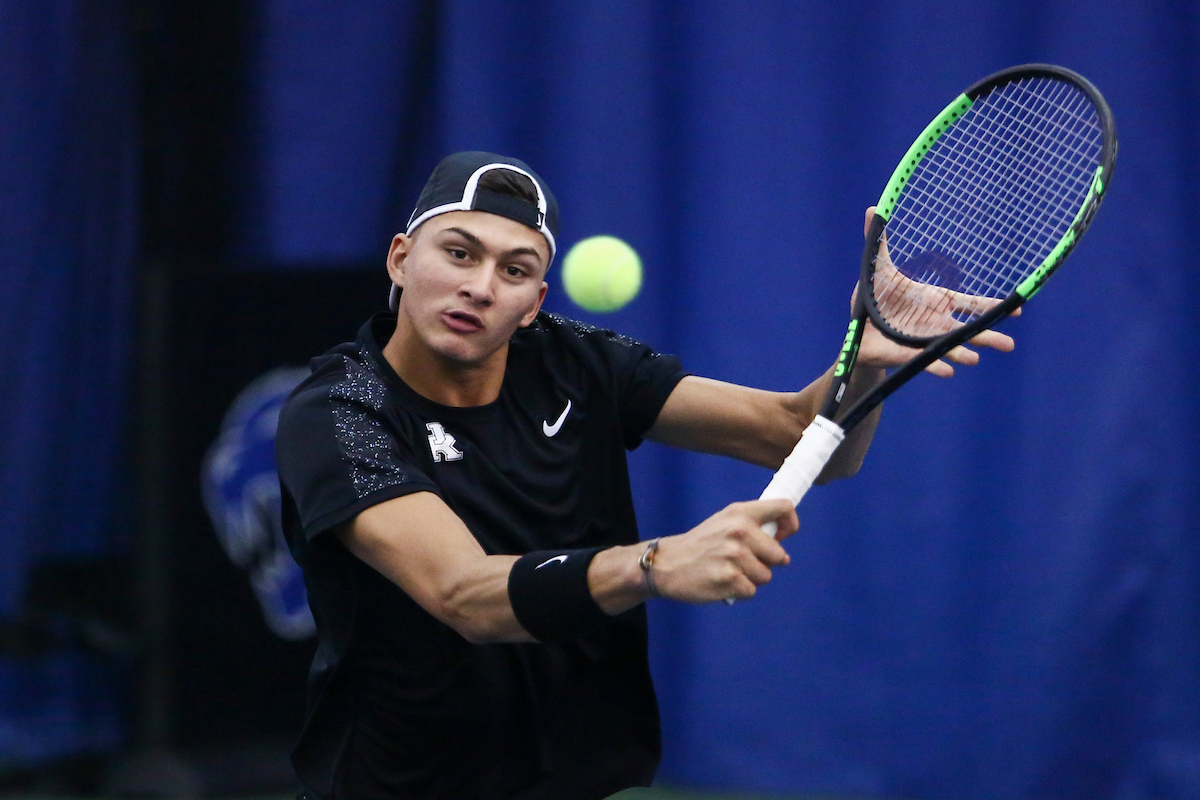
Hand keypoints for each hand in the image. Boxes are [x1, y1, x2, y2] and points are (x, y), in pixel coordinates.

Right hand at [650, 499, 796, 602]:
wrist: (667, 564)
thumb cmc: (700, 544)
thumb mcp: (724, 522)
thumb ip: (753, 526)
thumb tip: (783, 547)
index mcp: (740, 512)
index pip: (784, 507)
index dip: (790, 524)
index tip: (782, 536)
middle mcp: (740, 531)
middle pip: (780, 555)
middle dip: (765, 563)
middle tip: (740, 561)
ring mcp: (735, 555)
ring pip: (766, 576)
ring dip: (750, 578)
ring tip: (727, 570)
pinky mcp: (730, 579)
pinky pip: (751, 591)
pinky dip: (739, 591)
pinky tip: (721, 581)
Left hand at [855, 207, 1015, 377]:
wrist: (858, 329)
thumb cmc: (875, 299)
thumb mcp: (878, 269)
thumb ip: (879, 242)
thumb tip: (874, 209)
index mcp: (937, 302)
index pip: (970, 304)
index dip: (991, 307)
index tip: (1016, 309)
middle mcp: (936, 324)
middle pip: (968, 331)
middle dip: (987, 336)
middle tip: (1008, 345)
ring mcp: (924, 342)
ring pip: (950, 349)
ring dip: (962, 354)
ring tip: (974, 359)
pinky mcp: (908, 356)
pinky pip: (925, 363)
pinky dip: (936, 367)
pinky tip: (948, 372)